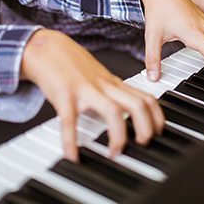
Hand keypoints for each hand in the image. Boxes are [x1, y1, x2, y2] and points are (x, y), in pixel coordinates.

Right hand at [19, 28, 164, 161]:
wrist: (46, 47)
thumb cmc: (71, 64)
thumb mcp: (98, 78)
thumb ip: (111, 93)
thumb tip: (124, 112)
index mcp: (113, 84)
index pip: (146, 98)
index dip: (157, 118)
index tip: (158, 134)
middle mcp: (104, 86)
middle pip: (137, 105)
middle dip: (145, 128)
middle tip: (142, 146)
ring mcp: (85, 89)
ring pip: (112, 110)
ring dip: (119, 135)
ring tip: (114, 153)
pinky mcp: (64, 95)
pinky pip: (70, 120)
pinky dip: (71, 141)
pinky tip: (72, 156)